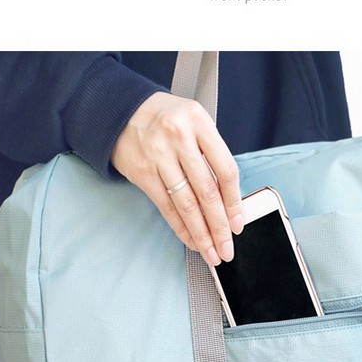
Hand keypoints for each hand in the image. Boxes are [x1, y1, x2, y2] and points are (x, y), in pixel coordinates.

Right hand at [111, 92, 243, 265]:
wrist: (122, 110)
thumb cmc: (167, 118)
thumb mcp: (195, 122)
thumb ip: (212, 154)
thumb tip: (230, 200)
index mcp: (199, 123)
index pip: (225, 169)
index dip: (235, 201)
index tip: (239, 223)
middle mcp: (180, 139)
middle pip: (207, 191)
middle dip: (220, 226)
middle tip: (228, 248)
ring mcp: (159, 156)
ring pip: (186, 204)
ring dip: (201, 233)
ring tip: (212, 252)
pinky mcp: (143, 172)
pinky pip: (166, 206)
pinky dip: (181, 227)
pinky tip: (191, 240)